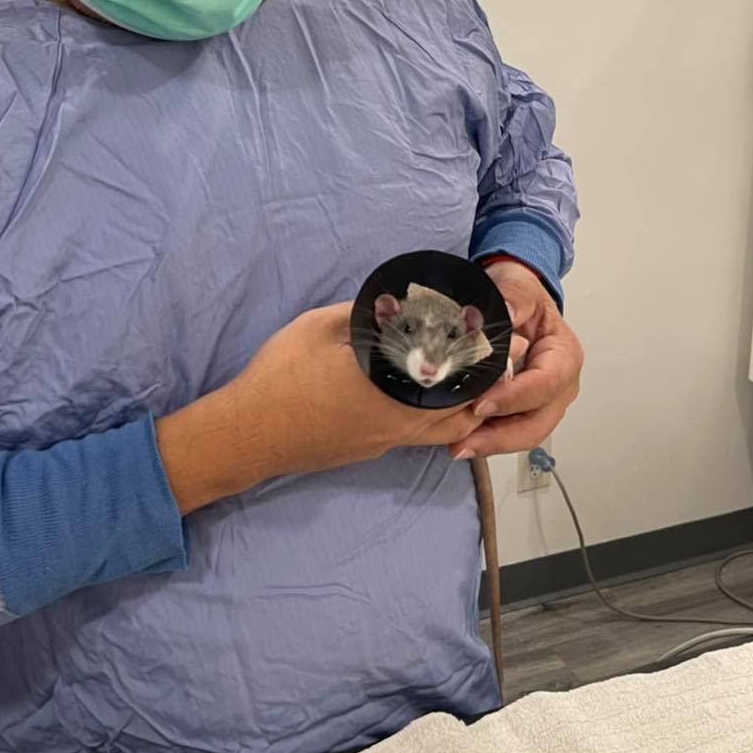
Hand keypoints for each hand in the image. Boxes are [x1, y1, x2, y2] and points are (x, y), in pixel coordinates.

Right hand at [232, 304, 487, 475]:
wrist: (249, 434)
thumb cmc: (281, 376)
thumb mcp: (318, 328)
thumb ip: (360, 314)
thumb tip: (388, 302)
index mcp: (391, 386)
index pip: (454, 375)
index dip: (484, 359)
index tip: (504, 340)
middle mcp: (398, 421)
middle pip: (461, 411)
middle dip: (486, 386)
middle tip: (498, 360)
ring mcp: (386, 441)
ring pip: (443, 430)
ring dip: (464, 406)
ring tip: (473, 378)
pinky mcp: (372, 450)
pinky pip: (420, 436)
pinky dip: (439, 418)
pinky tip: (430, 397)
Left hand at [449, 261, 582, 459]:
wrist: (514, 300)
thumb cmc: (520, 295)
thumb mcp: (518, 286)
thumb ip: (513, 297)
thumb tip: (506, 312)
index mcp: (564, 356)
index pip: (546, 383)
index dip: (515, 397)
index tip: (482, 403)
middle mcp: (559, 385)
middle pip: (538, 421)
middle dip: (502, 436)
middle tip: (465, 442)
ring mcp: (543, 401)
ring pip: (524, 433)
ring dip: (492, 444)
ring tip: (458, 448)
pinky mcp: (522, 410)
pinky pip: (508, 430)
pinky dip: (486, 438)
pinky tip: (460, 442)